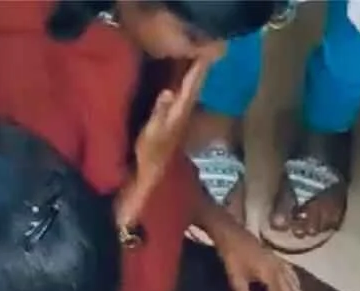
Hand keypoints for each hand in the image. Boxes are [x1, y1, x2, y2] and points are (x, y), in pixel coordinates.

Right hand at [133, 58, 209, 186]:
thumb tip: (168, 92)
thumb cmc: (150, 150)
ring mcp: (181, 116)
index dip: (198, 69)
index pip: (192, 86)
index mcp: (180, 111)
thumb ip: (160, 111)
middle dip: (201, 69)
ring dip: (196, 76)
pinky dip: (188, 84)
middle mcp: (184, 112)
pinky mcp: (176, 119)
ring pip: (191, 91)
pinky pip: (184, 95)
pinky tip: (187, 78)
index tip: (207, 52)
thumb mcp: (152, 130)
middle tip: (209, 50)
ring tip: (201, 58)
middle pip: (195, 86)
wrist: (151, 170)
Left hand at [212, 216, 314, 290]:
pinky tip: (297, 288)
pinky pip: (291, 274)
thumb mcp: (237, 282)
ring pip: (295, 283)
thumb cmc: (232, 257)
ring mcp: (280, 262)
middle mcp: (279, 269)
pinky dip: (296, 283)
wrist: (231, 234)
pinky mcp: (277, 258)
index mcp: (270, 275)